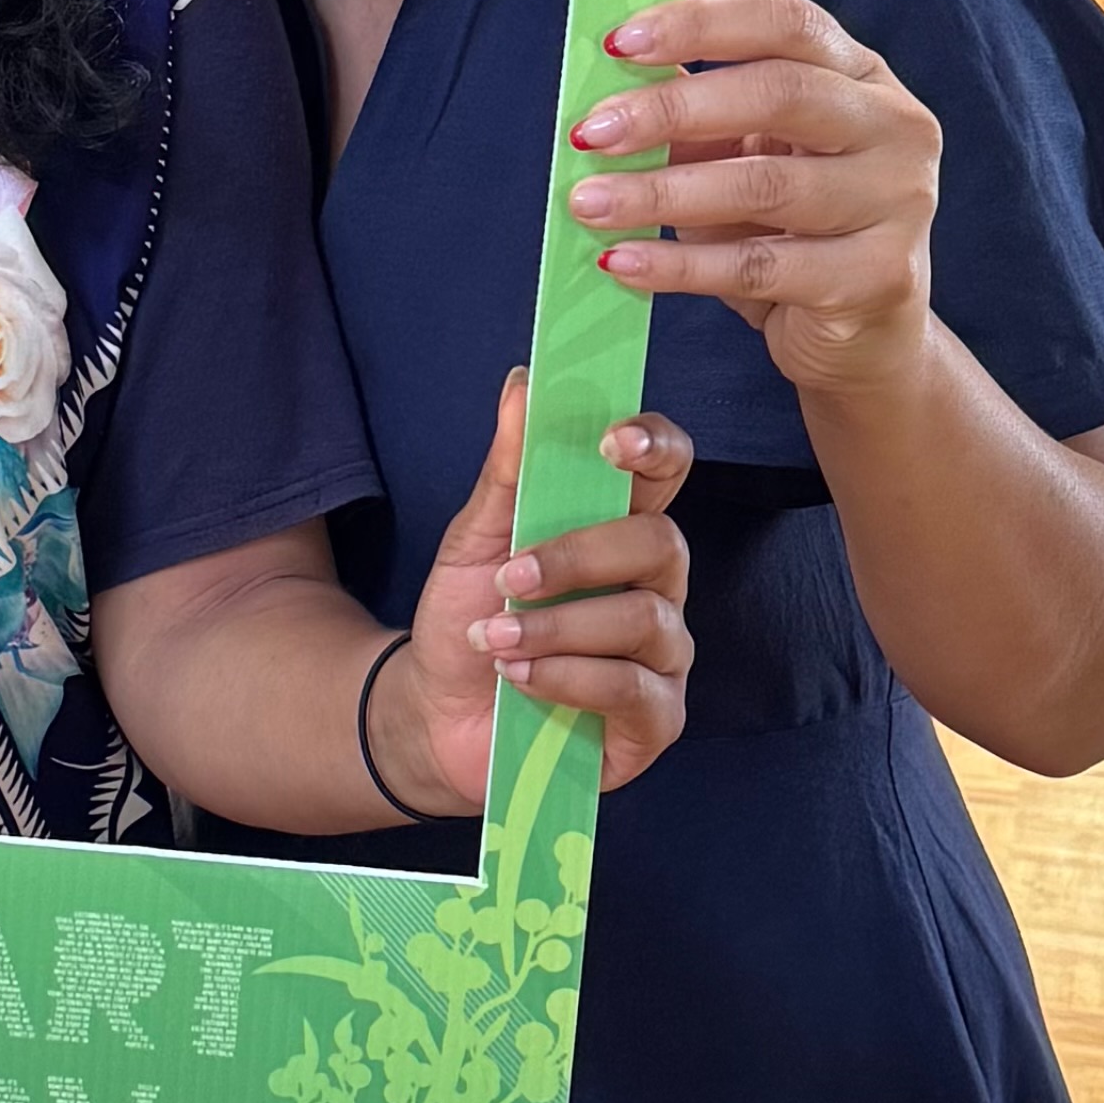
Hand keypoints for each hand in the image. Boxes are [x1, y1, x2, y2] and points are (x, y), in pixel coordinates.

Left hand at [381, 380, 697, 811]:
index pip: (667, 470)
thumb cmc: (471, 617)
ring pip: (644, 619)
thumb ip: (506, 470)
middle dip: (580, 555)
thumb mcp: (474, 541)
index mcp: (618, 528)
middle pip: (661, 543)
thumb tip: (522, 383)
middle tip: (509, 575)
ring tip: (497, 638)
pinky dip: (568, 677)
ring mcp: (662, 655)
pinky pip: (632, 690)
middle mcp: (656, 586)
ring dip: (559, 625)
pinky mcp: (655, 719)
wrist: (436, 713)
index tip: (610, 441)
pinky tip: (520, 677)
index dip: (654, 446)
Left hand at [567, 0, 943, 397]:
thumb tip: (607, 87)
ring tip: (589, 204)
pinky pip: (760, 266)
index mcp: (860, 74)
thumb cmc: (791, 233)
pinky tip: (623, 262)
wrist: (863, 335)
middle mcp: (894, 127)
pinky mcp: (877, 277)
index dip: (701, 24)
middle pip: (781, 93)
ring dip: (661, 194)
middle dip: (672, 110)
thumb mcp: (741, 161)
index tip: (618, 44)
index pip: (785, 22)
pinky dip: (679, 264)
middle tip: (592, 133)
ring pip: (766, 186)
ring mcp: (897, 202)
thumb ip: (694, 120)